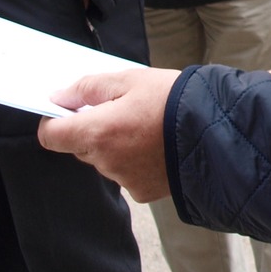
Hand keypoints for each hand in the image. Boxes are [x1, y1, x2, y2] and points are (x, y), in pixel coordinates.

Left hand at [38, 66, 182, 201]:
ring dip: (116, 146)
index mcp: (97, 132)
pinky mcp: (143, 192)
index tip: (69, 110)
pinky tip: (157, 147)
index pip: (52, 136)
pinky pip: (127, 175)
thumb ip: (88, 88)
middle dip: (92, 130)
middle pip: (80, 148)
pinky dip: (136, 162)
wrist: (218, 133)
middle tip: (122, 111)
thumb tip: (60, 97)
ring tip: (148, 127)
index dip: (55, 121)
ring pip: (105, 161)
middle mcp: (105, 161)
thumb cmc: (176, 101)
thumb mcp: (131, 80)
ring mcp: (124, 180)